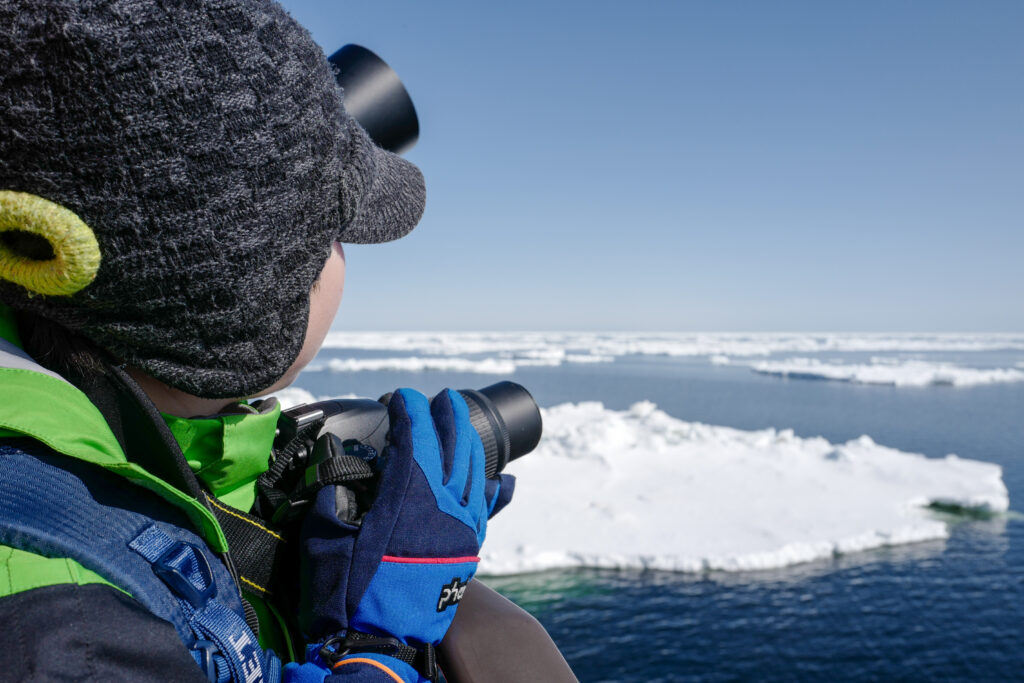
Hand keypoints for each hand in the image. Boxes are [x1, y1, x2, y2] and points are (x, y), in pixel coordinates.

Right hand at [300, 388, 513, 647]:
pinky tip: (499, 477)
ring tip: (461, 424)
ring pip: (476, 471)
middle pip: (456, 446)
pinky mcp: (470, 547)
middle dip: (447, 415)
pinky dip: (490, 484)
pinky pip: (486, 505)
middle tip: (439, 398)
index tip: (397, 398)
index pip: (416, 436)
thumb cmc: (351, 593)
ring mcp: (463, 527)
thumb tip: (339, 477)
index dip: (408, 410)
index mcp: (409, 498)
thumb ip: (333, 500)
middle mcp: (444, 506)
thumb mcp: (327, 541)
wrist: (384, 642)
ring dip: (469, 442)